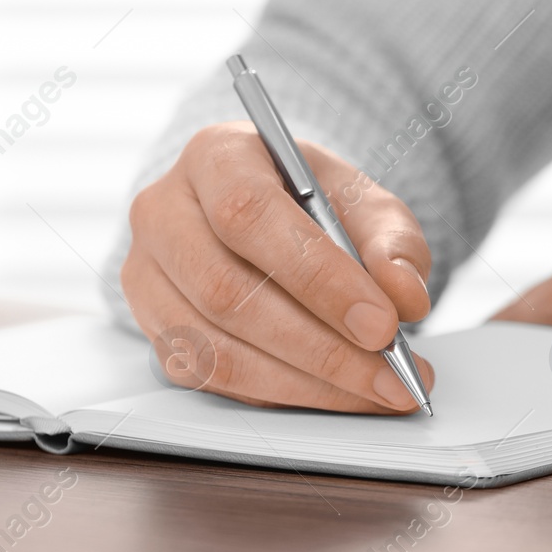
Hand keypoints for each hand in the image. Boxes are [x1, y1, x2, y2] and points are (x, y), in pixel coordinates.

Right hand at [121, 122, 433, 412]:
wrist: (271, 213)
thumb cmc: (313, 203)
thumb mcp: (365, 202)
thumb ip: (392, 242)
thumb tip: (405, 297)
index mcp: (215, 157)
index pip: (249, 215)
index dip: (317, 277)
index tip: (382, 325)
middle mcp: (164, 212)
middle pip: (226, 292)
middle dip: (320, 347)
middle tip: (391, 375)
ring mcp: (146, 275)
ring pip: (214, 349)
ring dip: (304, 383)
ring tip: (375, 391)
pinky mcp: (152, 329)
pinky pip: (209, 379)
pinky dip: (278, 395)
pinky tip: (331, 392)